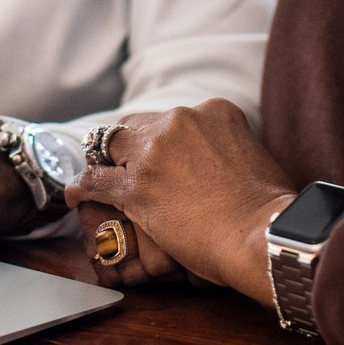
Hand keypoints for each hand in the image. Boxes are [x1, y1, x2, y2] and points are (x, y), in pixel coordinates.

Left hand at [66, 99, 296, 307]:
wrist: (262, 234)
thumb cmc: (269, 209)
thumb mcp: (256, 158)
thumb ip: (230, 148)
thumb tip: (223, 163)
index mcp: (215, 110)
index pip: (173, 117)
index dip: (163, 138)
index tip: (161, 154)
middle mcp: (181, 120)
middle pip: (139, 124)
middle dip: (132, 145)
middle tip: (130, 165)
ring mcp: (155, 151)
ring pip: (113, 146)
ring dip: (108, 162)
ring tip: (99, 176)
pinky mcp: (136, 186)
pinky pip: (95, 180)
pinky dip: (81, 187)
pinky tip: (74, 195)